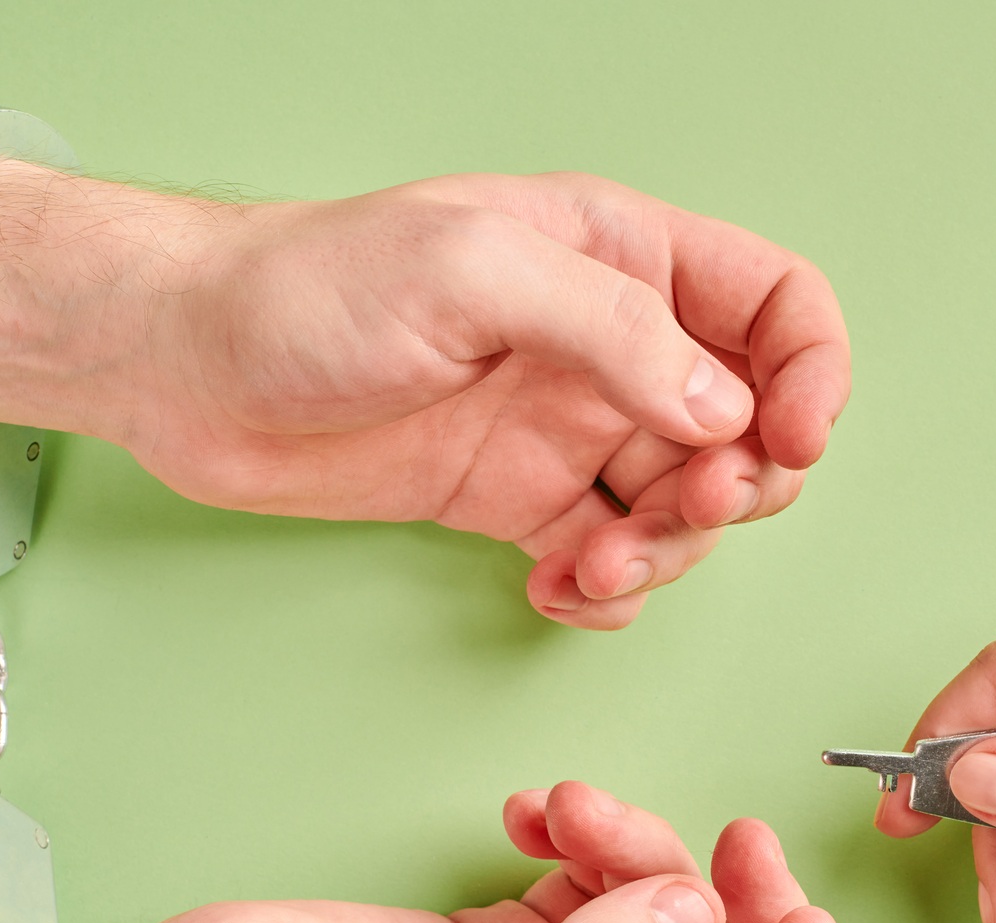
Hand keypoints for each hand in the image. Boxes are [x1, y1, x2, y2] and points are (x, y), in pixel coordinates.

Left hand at [0, 163, 851, 629]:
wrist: (184, 368)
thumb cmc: (304, 289)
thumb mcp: (467, 271)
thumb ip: (610, 331)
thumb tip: (722, 408)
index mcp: (617, 257)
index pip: (775, 305)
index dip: (811, 373)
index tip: (789, 440)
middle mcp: (606, 345)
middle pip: (746, 424)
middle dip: (733, 486)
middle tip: (676, 512)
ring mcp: (567, 428)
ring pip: (684, 508)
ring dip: (663, 556)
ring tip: (588, 568)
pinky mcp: (518, 501)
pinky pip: (611, 559)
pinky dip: (605, 593)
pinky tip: (553, 588)